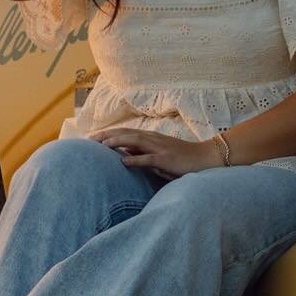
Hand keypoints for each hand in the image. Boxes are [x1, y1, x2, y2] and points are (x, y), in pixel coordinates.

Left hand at [90, 126, 224, 177]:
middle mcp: (153, 139)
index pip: (125, 133)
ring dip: (117, 142)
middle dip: (107, 135)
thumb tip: (125, 156)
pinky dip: (136, 160)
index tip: (92, 138)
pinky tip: (124, 162)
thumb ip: (143, 154)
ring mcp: (160, 148)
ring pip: (135, 141)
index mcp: (150, 138)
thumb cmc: (181, 159)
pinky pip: (149, 159)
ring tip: (102, 145)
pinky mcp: (167, 159)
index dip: (108, 134)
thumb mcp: (159, 156)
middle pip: (126, 134)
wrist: (205, 157)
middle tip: (89, 139)